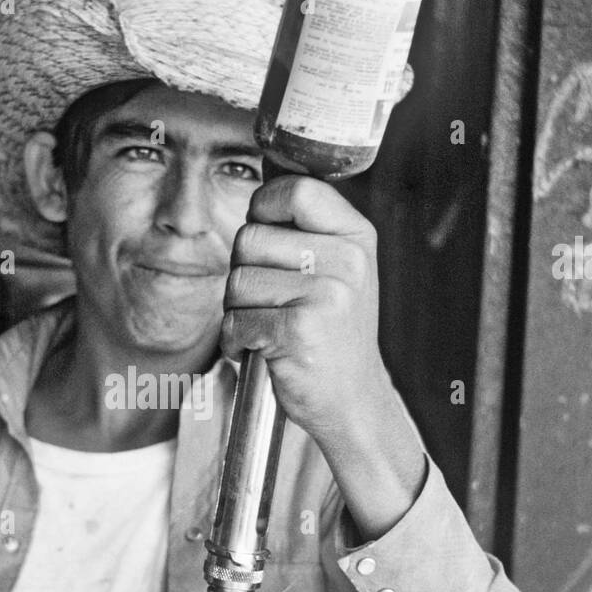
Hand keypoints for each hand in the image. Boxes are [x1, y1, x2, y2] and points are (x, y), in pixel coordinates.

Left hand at [221, 175, 387, 446]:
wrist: (353, 400)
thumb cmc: (333, 334)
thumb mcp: (340, 271)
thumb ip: (306, 231)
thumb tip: (258, 191)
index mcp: (356, 237)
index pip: (296, 191)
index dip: (264, 207)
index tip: (264, 231)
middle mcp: (346, 261)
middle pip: (250, 237)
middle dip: (243, 271)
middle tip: (269, 300)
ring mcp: (325, 295)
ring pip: (236, 280)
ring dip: (238, 310)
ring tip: (270, 326)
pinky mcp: (298, 330)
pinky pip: (235, 320)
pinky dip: (235, 341)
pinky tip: (263, 350)